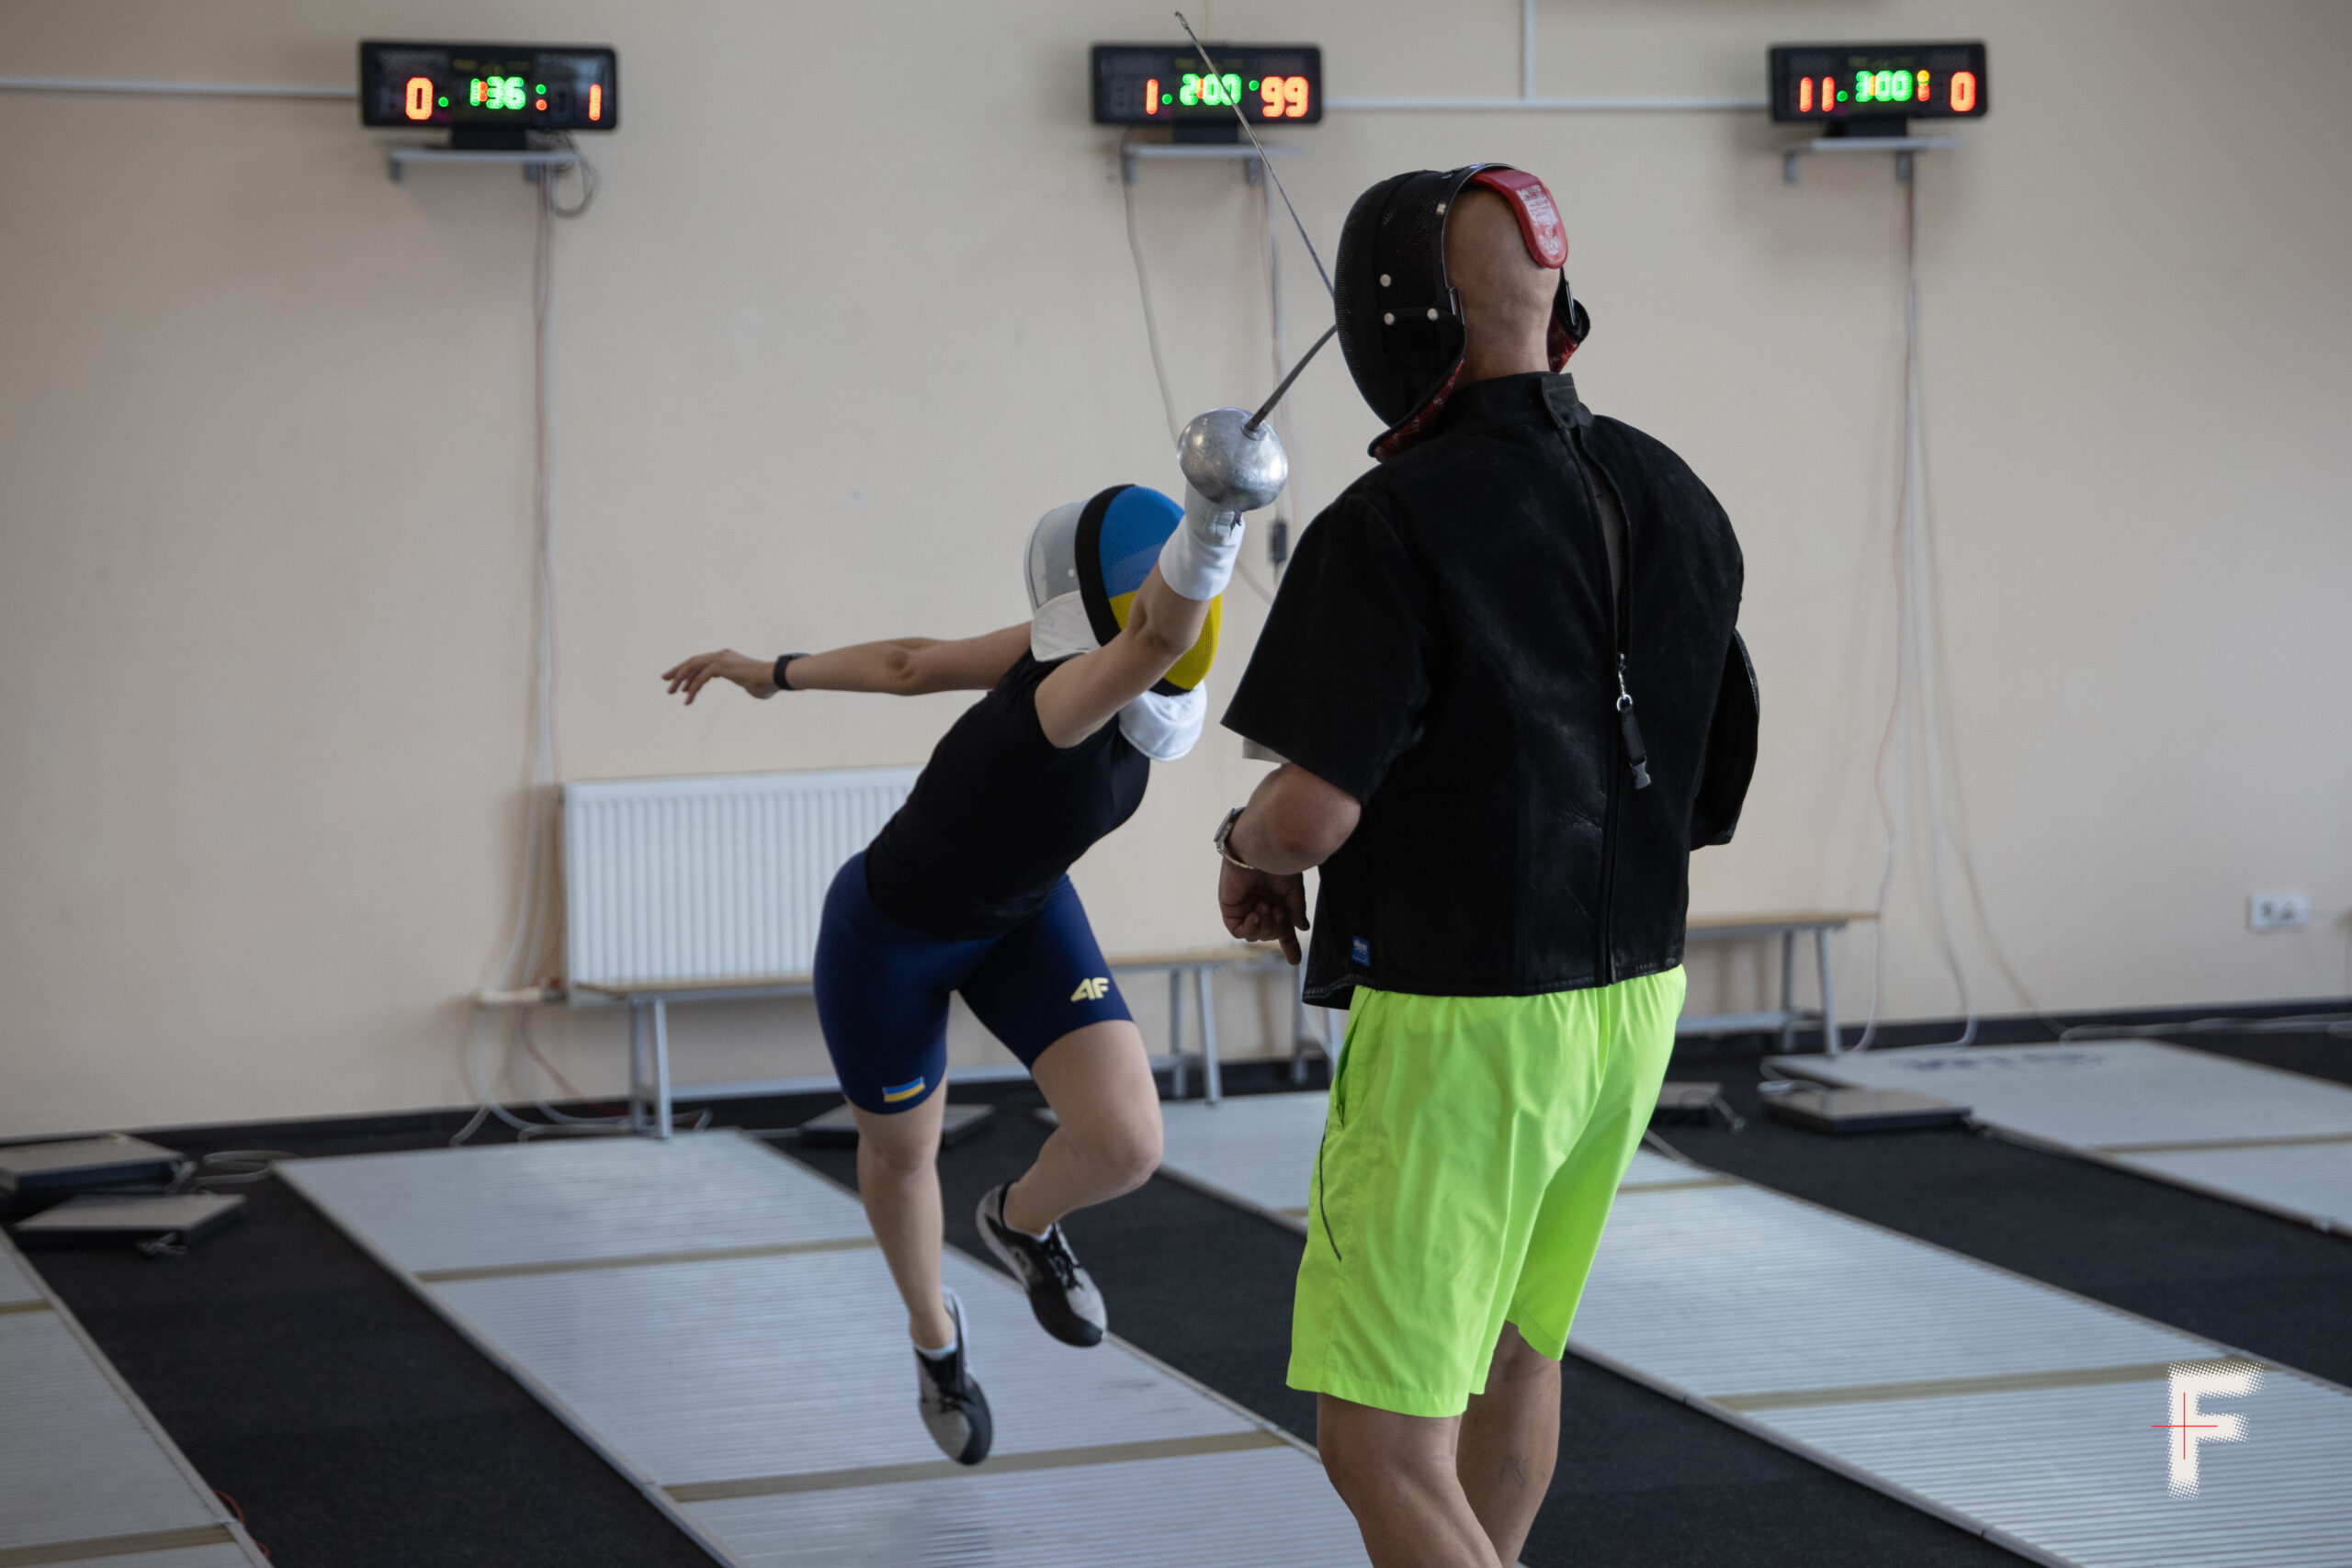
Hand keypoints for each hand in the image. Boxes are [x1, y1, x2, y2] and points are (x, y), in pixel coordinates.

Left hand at [661, 649, 778, 703]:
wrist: (774, 677)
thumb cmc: (768, 683)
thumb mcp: (753, 684)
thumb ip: (748, 685)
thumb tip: (754, 689)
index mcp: (727, 657)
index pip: (701, 662)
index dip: (688, 672)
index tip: (679, 682)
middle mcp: (721, 655)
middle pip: (693, 661)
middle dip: (677, 671)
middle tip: (665, 681)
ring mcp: (720, 659)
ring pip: (692, 667)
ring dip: (679, 679)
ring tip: (671, 692)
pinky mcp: (720, 666)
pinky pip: (700, 678)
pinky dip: (692, 688)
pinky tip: (687, 699)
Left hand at [1219, 861, 1308, 964]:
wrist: (1258, 851)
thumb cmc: (1277, 864)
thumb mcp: (1293, 890)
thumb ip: (1296, 910)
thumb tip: (1302, 928)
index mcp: (1278, 902)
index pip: (1283, 930)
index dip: (1289, 945)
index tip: (1295, 961)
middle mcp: (1262, 906)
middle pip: (1271, 934)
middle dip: (1277, 928)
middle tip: (1280, 912)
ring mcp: (1245, 908)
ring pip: (1255, 935)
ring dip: (1265, 926)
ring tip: (1266, 907)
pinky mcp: (1230, 909)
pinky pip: (1239, 932)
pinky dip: (1250, 928)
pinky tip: (1256, 914)